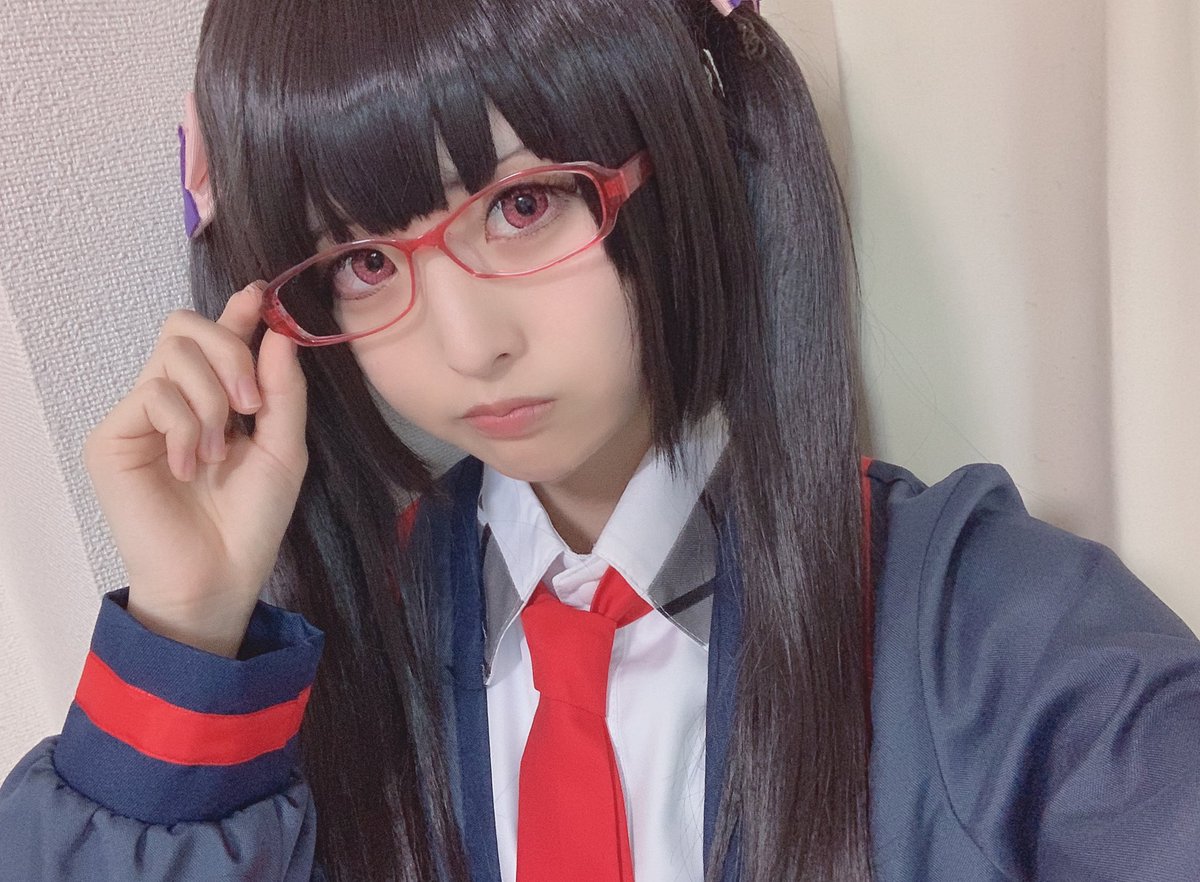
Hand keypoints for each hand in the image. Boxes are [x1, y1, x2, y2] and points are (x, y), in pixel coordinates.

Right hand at [83, 282, 308, 656]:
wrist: (219, 578)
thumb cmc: (251, 521)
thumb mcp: (283, 449)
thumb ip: (282, 391)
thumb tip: (277, 331)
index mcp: (215, 400)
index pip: (215, 338)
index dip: (235, 312)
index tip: (258, 295)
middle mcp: (173, 400)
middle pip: (186, 327)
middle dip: (230, 354)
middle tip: (251, 408)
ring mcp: (139, 416)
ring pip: (173, 353)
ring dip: (212, 401)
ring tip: (217, 454)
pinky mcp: (113, 437)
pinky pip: (154, 393)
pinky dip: (185, 426)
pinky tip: (191, 467)